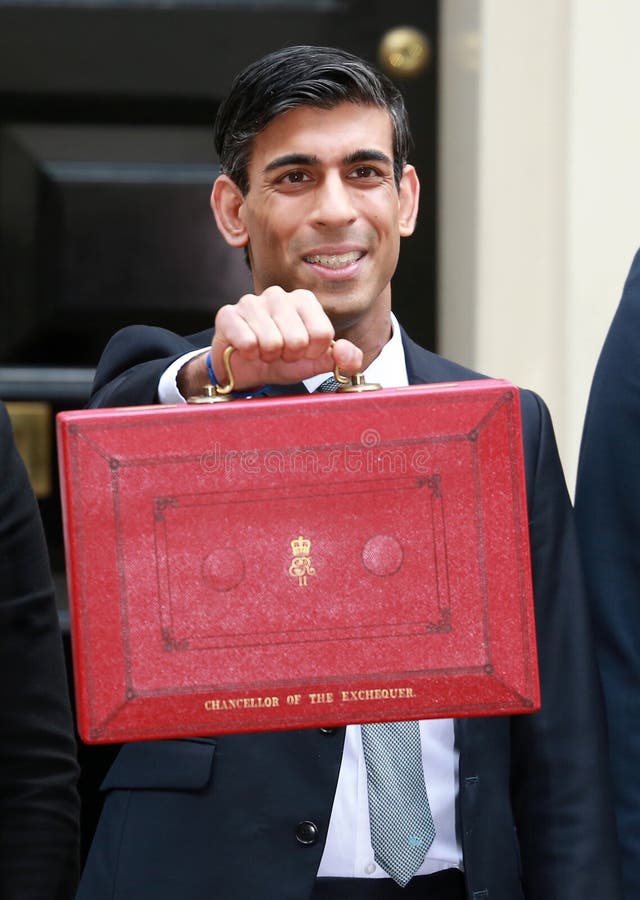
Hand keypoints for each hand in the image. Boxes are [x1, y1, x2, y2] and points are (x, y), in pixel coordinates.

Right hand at [209, 287, 362, 389]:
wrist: (243, 369)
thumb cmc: (280, 360)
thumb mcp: (315, 363)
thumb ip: (342, 360)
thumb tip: (348, 355)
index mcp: (304, 300)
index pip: (323, 334)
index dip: (312, 353)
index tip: (302, 352)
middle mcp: (278, 294)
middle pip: (298, 340)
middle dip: (289, 356)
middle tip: (280, 353)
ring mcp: (251, 302)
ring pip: (272, 343)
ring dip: (268, 357)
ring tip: (263, 351)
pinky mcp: (227, 314)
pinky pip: (248, 343)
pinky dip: (249, 356)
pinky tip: (245, 350)